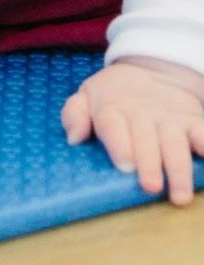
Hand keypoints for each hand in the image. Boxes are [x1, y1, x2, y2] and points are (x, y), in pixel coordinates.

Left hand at [61, 57, 203, 204]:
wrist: (151, 68)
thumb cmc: (113, 93)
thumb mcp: (86, 95)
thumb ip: (74, 115)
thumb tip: (73, 138)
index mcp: (111, 108)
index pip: (113, 126)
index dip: (119, 145)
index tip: (125, 166)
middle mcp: (142, 114)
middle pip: (145, 140)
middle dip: (149, 164)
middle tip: (150, 187)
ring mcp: (169, 119)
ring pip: (175, 144)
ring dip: (179, 170)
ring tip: (180, 195)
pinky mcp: (193, 121)